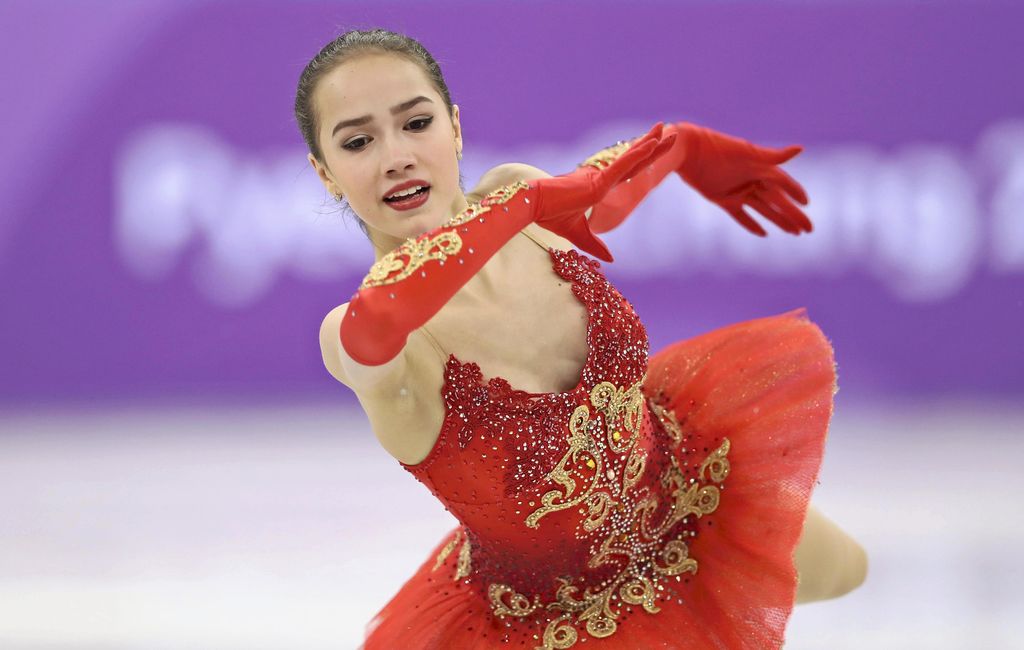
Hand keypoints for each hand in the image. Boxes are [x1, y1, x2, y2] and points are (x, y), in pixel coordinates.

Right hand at [530, 122, 677, 259]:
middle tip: (669, 132)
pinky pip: (623, 166)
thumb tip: (611, 260)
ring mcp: (601, 178)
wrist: (534, 208)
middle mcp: (602, 178)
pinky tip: (651, 144)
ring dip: (651, 144)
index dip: (641, 159)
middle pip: (634, 161)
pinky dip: (638, 155)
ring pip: (632, 159)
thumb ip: (595, 246)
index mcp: (598, 186)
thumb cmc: (550, 217)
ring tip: (668, 129)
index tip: (654, 147)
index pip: (627, 172)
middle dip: (653, 146)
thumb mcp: (579, 235)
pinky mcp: (598, 181)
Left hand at [675, 124, 811, 235]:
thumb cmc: (717, 147)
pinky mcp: (722, 199)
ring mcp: (738, 191)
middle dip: (793, 215)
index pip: (783, 183)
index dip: (795, 192)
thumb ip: (773, 156)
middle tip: (809, 229)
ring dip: (779, 221)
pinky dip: (751, 225)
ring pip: (764, 210)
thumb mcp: (747, 153)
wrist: (687, 151)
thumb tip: (800, 149)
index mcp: (760, 167)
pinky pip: (741, 216)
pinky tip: (764, 234)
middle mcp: (751, 180)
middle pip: (777, 201)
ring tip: (795, 233)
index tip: (807, 203)